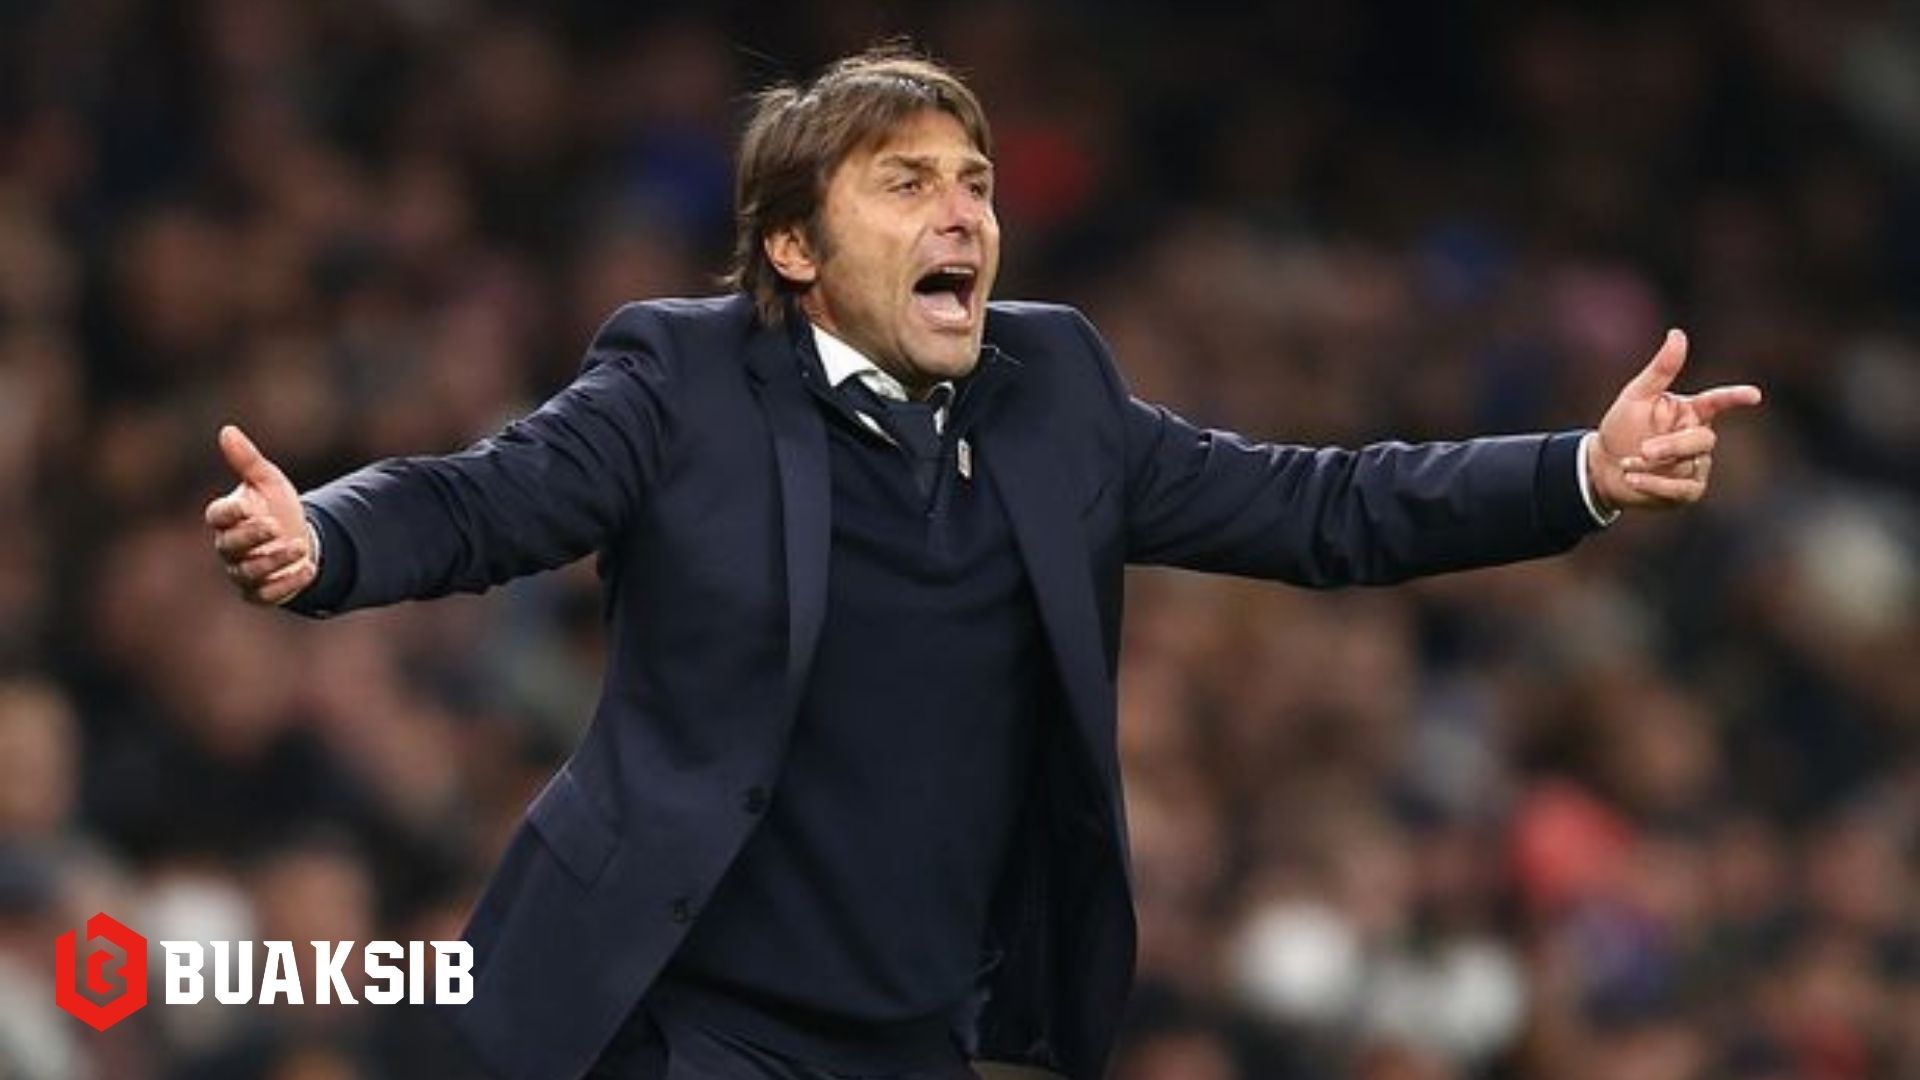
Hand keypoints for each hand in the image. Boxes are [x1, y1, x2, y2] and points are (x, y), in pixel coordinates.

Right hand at [204, 425, 317, 604]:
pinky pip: (266, 595)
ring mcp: (241, 572)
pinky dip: (287, 584)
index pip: (217, 516)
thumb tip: (227, 430)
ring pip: (248, 572)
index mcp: (227, 518)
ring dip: (274, 560)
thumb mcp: (268, 481)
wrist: (300, 540)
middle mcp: (228, 547)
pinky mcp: (258, 593)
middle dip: (252, 537)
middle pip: (229, 546)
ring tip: (301, 546)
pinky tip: (309, 570)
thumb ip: (247, 460)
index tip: (248, 505)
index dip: (230, 512)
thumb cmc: (276, 508)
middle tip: (276, 527)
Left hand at [1586, 329, 1762, 512]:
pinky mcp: (1688, 490)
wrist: (1602, 467)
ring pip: (1693, 465)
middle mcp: (1698, 437)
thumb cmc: (1621, 428)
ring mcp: (1697, 465)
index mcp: (1690, 411)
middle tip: (1644, 449)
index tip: (1753, 395)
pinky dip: (1656, 485)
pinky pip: (1683, 490)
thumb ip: (1660, 370)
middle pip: (1703, 440)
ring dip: (1658, 466)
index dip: (1734, 398)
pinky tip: (1632, 479)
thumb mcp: (1635, 397)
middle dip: (1674, 445)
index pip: (1717, 402)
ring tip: (1627, 463)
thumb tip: (1678, 334)